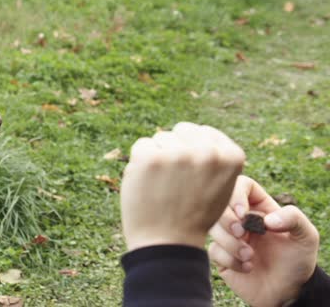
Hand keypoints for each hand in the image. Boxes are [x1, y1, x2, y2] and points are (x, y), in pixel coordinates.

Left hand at [120, 122, 245, 250]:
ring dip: (157, 156)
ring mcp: (178, 153)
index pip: (204, 132)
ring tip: (162, 186)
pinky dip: (140, 163)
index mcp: (231, 156)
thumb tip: (197, 132)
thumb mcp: (218, 187)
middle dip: (175, 148)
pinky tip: (148, 184)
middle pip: (182, 130)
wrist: (167, 243)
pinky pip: (142, 145)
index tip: (188, 171)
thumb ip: (213, 159)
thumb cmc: (191, 217)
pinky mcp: (151, 157)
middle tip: (173, 179)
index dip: (192, 149)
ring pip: (161, 138)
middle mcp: (207, 152)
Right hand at [208, 176, 318, 306]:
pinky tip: (247, 268)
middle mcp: (241, 219)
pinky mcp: (221, 255)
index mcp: (259, 207)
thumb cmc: (298, 261)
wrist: (288, 292)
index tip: (243, 214)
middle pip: (219, 204)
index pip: (239, 185)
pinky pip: (213, 250)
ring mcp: (229, 236)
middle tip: (241, 234)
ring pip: (212, 227)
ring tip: (249, 256)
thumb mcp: (306, 236)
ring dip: (230, 242)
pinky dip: (230, 259)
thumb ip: (293, 217)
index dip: (236, 195)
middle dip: (227, 220)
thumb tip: (266, 219)